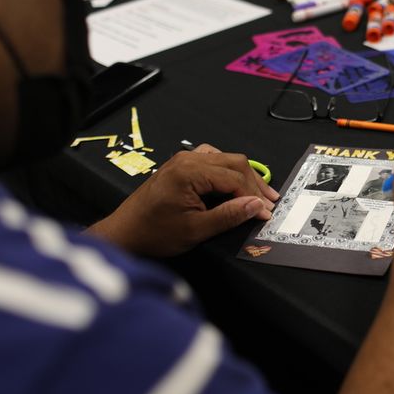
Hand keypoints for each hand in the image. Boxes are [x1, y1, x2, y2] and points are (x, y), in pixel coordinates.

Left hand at [87, 144, 278, 256]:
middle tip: (269, 202)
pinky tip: (235, 185)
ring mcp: (183, 160)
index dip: (253, 196)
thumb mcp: (196, 230)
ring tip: (258, 194)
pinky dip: (229, 172)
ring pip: (225, 159)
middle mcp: (186, 159)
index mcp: (189, 172)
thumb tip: (256, 206)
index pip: (234, 178)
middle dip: (254, 183)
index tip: (265, 213)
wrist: (124, 234)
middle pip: (234, 162)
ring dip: (243, 176)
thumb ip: (228, 216)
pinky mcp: (181, 166)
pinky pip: (213, 160)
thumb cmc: (153, 233)